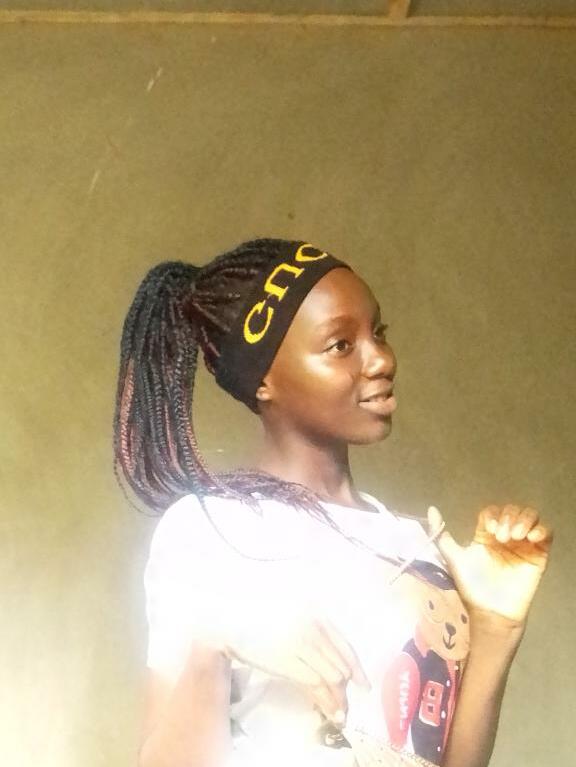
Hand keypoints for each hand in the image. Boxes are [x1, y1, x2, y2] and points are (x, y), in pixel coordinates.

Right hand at [214, 604, 369, 724]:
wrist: (229, 621)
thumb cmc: (259, 619)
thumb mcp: (292, 615)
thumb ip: (314, 631)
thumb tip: (334, 664)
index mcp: (316, 612)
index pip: (344, 645)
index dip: (357, 668)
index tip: (364, 686)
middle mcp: (312, 625)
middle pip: (341, 663)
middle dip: (347, 688)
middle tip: (347, 705)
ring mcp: (300, 642)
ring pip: (331, 676)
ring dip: (337, 698)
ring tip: (339, 713)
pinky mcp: (287, 660)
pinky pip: (314, 684)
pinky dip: (324, 700)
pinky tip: (326, 710)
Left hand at [428, 504, 552, 624]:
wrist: (491, 612)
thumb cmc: (472, 586)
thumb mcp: (453, 557)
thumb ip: (441, 534)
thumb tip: (431, 509)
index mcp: (486, 534)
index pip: (492, 512)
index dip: (492, 516)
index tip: (489, 531)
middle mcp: (505, 536)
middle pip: (512, 511)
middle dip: (508, 518)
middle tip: (502, 537)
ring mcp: (523, 544)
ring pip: (530, 516)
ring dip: (524, 520)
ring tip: (516, 537)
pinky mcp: (539, 554)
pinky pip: (547, 533)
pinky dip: (542, 530)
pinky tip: (531, 538)